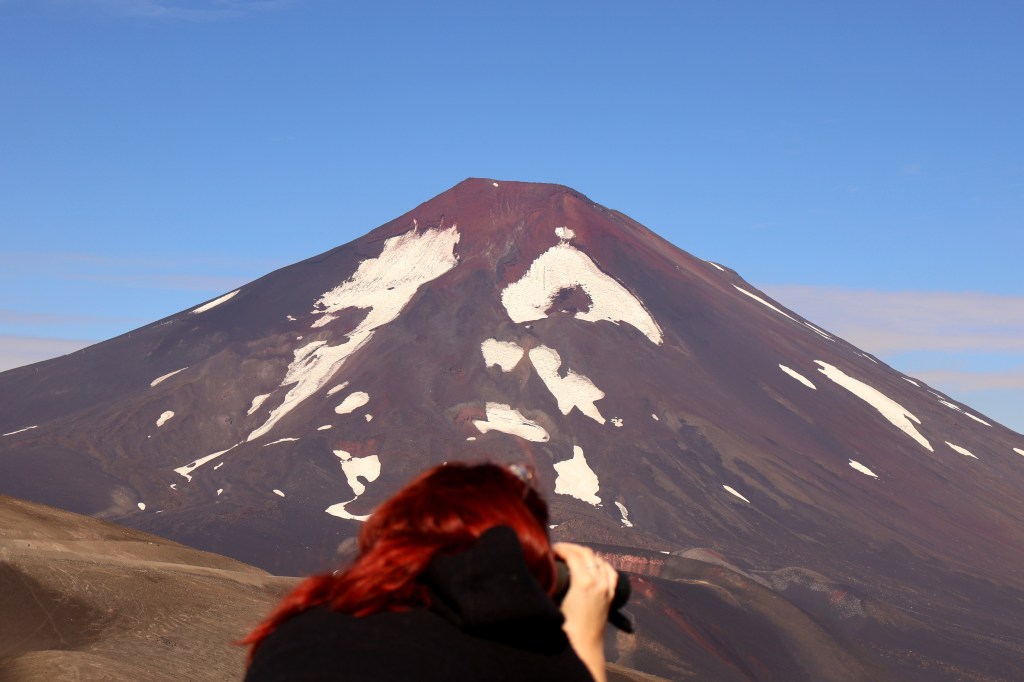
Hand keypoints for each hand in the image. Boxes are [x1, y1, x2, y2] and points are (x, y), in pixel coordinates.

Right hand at [553, 542, 614, 681]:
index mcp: (584, 582)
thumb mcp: (552, 604)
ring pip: (599, 560)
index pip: (573, 554)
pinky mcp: (610, 596)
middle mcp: (598, 582)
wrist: (584, 649)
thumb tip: (539, 574)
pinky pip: (610, 572)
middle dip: (572, 548)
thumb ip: (547, 586)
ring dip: (586, 554)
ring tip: (573, 556)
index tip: (551, 549)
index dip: (561, 548)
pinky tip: (595, 565)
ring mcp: (607, 588)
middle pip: (587, 553)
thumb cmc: (566, 631)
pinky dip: (602, 564)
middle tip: (559, 550)